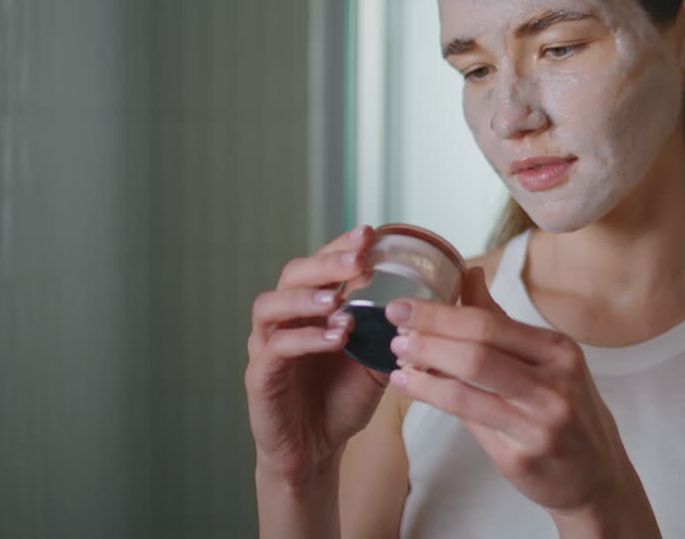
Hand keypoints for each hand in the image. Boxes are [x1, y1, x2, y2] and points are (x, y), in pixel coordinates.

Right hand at [245, 226, 387, 485]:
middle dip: (326, 263)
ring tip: (337, 301)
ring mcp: (267, 346)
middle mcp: (284, 319)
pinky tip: (335, 337)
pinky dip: (305, 339)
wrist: (316, 450)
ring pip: (271, 305)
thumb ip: (389, 332)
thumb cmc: (342, 400)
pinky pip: (275, 349)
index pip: (321, 265)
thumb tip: (425, 304)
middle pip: (292, 275)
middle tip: (358, 258)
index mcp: (311, 309)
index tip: (371, 234)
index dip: (342, 247)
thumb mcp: (376, 361)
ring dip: (307, 298)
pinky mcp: (259, 377)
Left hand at [384, 268, 658, 532]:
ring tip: (398, 360)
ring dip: (425, 370)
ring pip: (468, 387)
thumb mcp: (547, 362)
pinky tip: (415, 388)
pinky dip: (436, 399)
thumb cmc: (566, 412)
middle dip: (428, 335)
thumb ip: (501, 323)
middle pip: (478, 349)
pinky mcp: (522, 456)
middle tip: (394, 328)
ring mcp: (541, 422)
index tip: (405, 305)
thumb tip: (468, 274)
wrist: (598, 477)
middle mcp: (555, 382)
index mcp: (559, 351)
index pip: (490, 322)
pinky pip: (470, 420)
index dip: (441, 313)